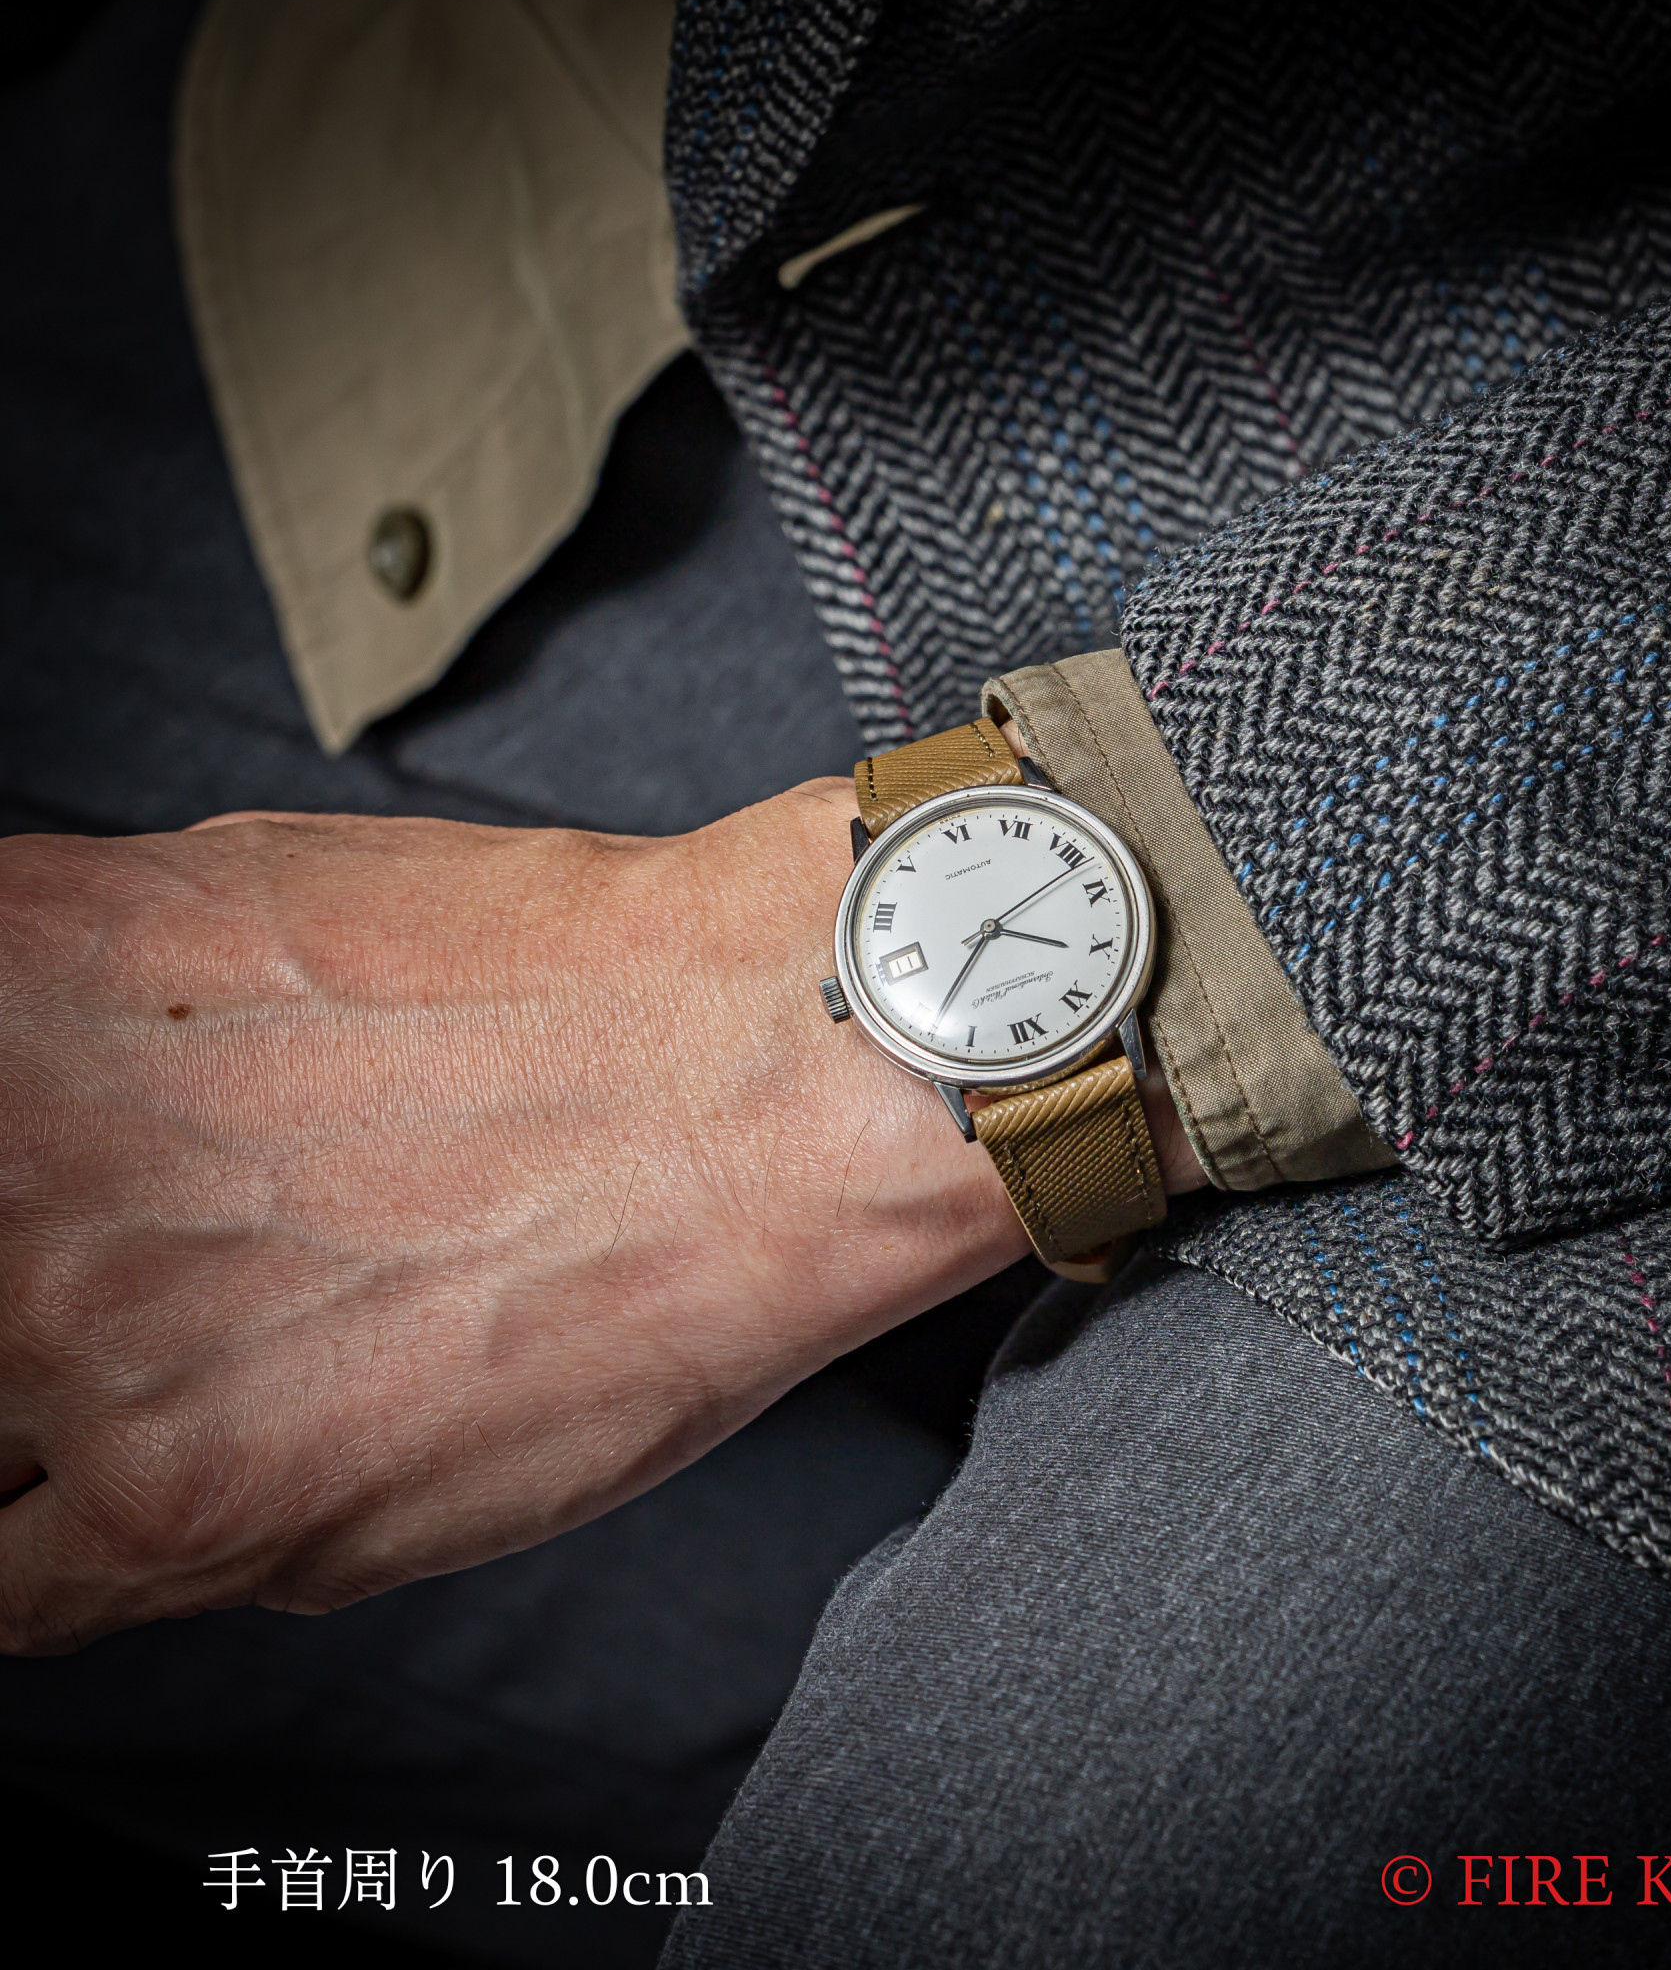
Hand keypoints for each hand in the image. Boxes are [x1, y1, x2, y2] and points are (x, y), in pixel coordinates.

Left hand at [0, 783, 1201, 1651]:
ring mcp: (81, 1336)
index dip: (4, 1200)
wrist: (780, 1077)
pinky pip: (8, 1597)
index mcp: (17, 978)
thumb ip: (82, 989)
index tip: (48, 1210)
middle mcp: (12, 1154)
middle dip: (30, 1299)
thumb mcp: (265, 886)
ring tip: (200, 1374)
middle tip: (163, 1286)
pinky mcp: (191, 1500)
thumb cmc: (581, 977)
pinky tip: (182, 1486)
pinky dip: (62, 1562)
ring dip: (42, 1429)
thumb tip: (20, 1052)